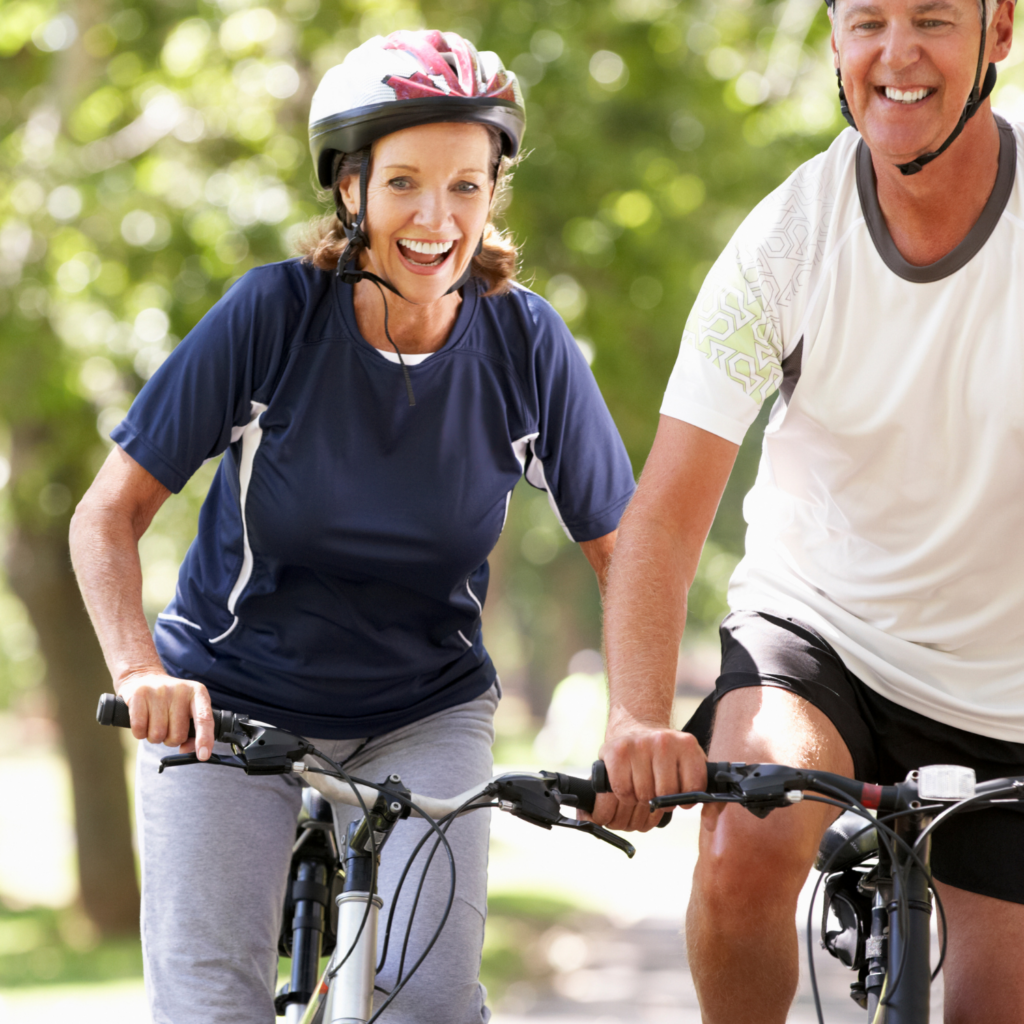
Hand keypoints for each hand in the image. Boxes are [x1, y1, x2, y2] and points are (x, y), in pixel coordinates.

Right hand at [117, 672, 214, 759]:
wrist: (143, 677)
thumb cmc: (169, 701)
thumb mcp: (187, 709)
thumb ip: (193, 731)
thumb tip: (186, 750)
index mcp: (198, 692)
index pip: (204, 718)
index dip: (205, 739)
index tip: (203, 755)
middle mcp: (180, 690)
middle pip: (177, 735)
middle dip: (170, 739)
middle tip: (167, 726)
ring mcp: (159, 691)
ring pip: (158, 735)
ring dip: (154, 737)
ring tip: (154, 722)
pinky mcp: (138, 695)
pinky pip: (139, 730)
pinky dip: (140, 733)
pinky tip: (143, 722)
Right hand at [586, 718, 706, 831]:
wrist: (636, 728)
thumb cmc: (666, 757)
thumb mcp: (691, 768)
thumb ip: (709, 799)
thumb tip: (709, 824)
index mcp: (687, 745)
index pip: (693, 788)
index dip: (686, 800)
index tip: (678, 795)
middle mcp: (663, 740)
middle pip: (665, 794)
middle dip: (660, 801)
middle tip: (656, 793)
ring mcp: (638, 744)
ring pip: (642, 795)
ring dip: (641, 800)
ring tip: (641, 789)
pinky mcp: (617, 751)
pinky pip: (623, 790)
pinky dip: (625, 796)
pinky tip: (628, 786)